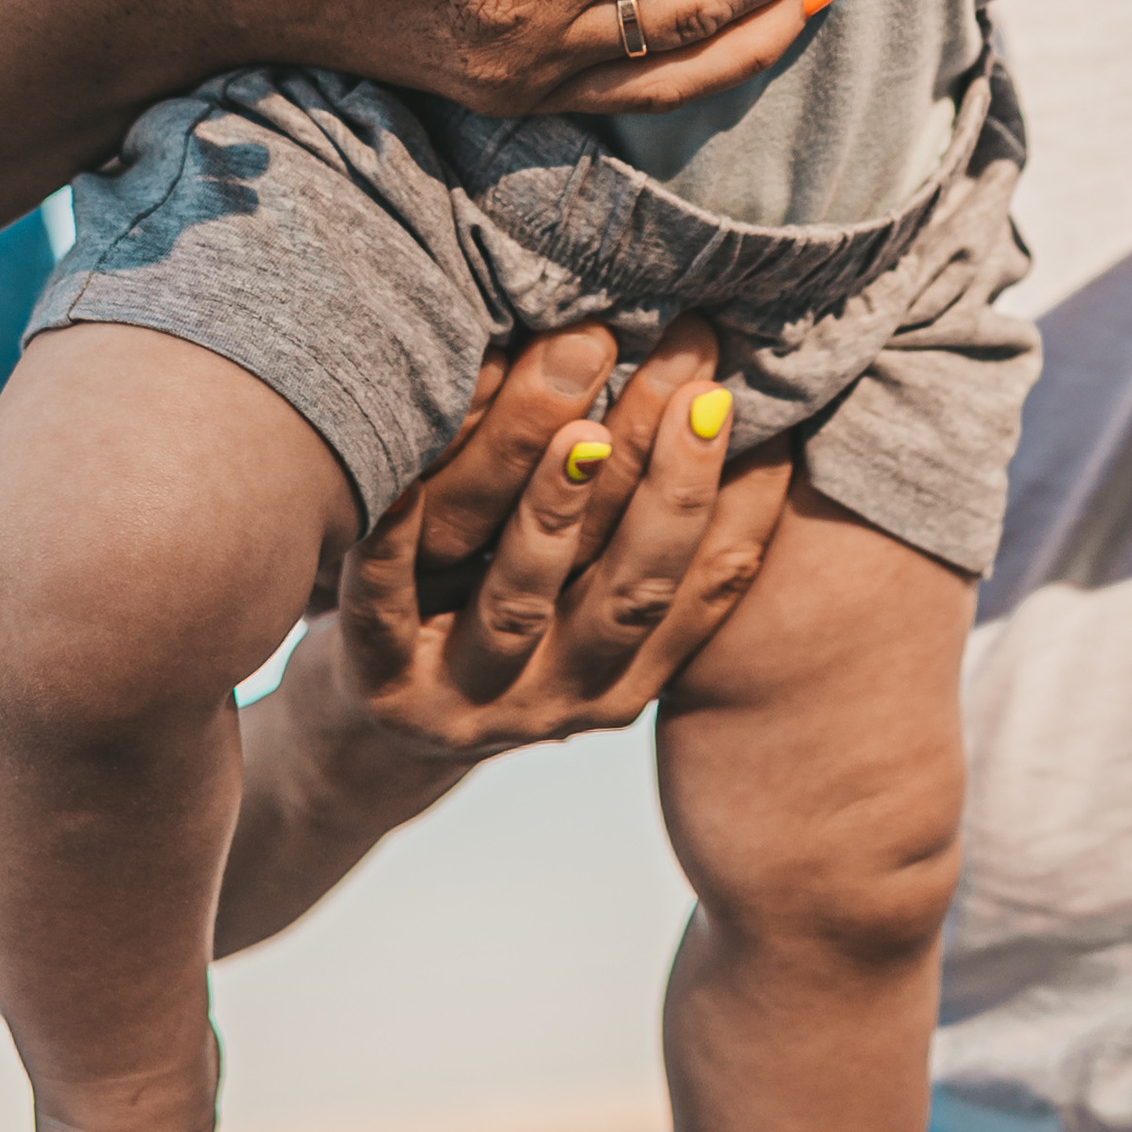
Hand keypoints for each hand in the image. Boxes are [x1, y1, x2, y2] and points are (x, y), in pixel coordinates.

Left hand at [300, 316, 787, 754]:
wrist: (366, 740)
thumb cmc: (489, 621)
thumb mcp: (576, 593)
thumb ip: (634, 524)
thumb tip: (724, 398)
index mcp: (625, 675)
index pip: (700, 589)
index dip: (740, 506)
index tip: (765, 415)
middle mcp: (559, 698)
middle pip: (627, 589)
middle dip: (670, 486)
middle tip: (702, 390)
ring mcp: (468, 700)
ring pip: (518, 601)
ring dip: (555, 513)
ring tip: (580, 432)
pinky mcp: (380, 688)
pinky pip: (385, 608)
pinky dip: (395, 543)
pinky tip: (405, 479)